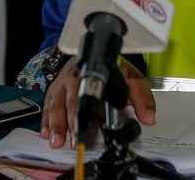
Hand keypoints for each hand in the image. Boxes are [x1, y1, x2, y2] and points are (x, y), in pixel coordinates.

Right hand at [40, 58, 155, 148]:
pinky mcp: (54, 90)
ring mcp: (62, 83)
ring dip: (55, 124)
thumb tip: (148, 118)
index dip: (91, 109)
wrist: (96, 54)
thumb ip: (142, 97)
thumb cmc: (114, 69)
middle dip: (70, 122)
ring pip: (56, 104)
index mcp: (95, 73)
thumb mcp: (132, 79)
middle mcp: (75, 77)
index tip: (92, 124)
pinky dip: (45, 120)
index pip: (92, 92)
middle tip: (73, 140)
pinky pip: (47, 105)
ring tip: (56, 141)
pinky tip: (46, 134)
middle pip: (71, 101)